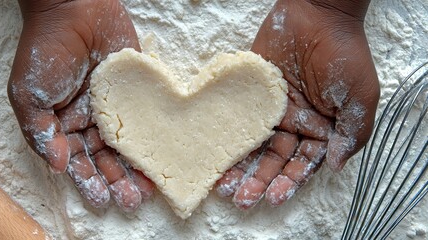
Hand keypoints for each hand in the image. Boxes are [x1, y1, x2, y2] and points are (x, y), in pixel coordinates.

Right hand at [8, 0, 153, 211]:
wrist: (75, 10)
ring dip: (136, 168)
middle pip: (106, 159)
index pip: (79, 161)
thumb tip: (59, 167)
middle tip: (131, 201)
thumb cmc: (46, 51)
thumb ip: (40, 132)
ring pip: (128, 146)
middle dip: (117, 181)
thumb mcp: (29, 95)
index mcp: (64, 126)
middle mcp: (91, 122)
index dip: (90, 181)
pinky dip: (153, 139)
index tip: (102, 199)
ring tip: (147, 189)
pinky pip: (147, 120)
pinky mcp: (138, 94)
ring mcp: (116, 108)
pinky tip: (161, 155)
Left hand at [215, 0, 378, 207]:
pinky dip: (229, 138)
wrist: (317, 14)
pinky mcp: (251, 95)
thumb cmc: (344, 54)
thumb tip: (334, 166)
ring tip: (225, 187)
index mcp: (320, 129)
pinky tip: (217, 153)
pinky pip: (238, 120)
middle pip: (274, 160)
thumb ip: (352, 133)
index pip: (303, 164)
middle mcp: (294, 124)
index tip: (274, 197)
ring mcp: (271, 110)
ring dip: (241, 166)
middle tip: (243, 201)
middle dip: (259, 181)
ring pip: (254, 145)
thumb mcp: (359, 96)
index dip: (289, 181)